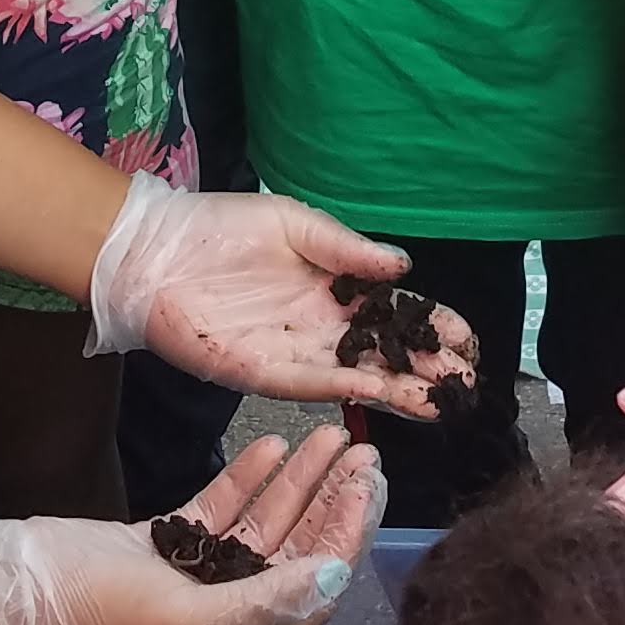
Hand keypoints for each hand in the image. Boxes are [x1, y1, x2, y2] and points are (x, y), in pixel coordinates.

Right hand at [0, 428, 381, 624]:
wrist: (3, 602)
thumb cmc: (93, 619)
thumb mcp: (185, 620)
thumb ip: (264, 601)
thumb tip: (338, 579)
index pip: (313, 591)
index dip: (345, 540)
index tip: (369, 488)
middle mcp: (220, 616)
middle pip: (294, 555)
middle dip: (330, 505)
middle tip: (362, 453)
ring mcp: (188, 579)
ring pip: (260, 528)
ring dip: (294, 485)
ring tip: (327, 439)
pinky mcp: (157, 547)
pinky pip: (216, 512)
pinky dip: (243, 481)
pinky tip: (270, 447)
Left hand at [83, 174, 477, 414]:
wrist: (154, 254)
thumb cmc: (218, 228)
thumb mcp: (293, 223)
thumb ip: (346, 248)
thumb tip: (403, 266)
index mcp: (332, 285)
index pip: (394, 310)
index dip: (432, 323)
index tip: (467, 337)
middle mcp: (322, 325)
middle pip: (386, 352)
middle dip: (429, 366)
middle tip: (470, 381)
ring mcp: (297, 353)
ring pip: (362, 377)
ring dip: (404, 390)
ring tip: (445, 401)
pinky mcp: (268, 374)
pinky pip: (320, 386)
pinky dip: (357, 394)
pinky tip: (392, 397)